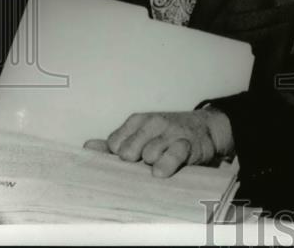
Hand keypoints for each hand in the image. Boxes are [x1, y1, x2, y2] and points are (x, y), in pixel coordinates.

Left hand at [84, 109, 233, 177]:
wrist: (205, 128)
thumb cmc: (167, 136)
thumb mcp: (141, 134)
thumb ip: (115, 143)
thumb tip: (87, 147)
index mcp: (138, 121)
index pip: (114, 144)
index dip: (119, 158)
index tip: (131, 160)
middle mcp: (153, 123)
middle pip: (128, 152)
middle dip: (134, 163)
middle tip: (145, 164)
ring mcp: (171, 132)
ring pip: (148, 155)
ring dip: (152, 165)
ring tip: (160, 165)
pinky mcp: (188, 143)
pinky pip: (172, 156)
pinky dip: (165, 166)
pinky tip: (162, 172)